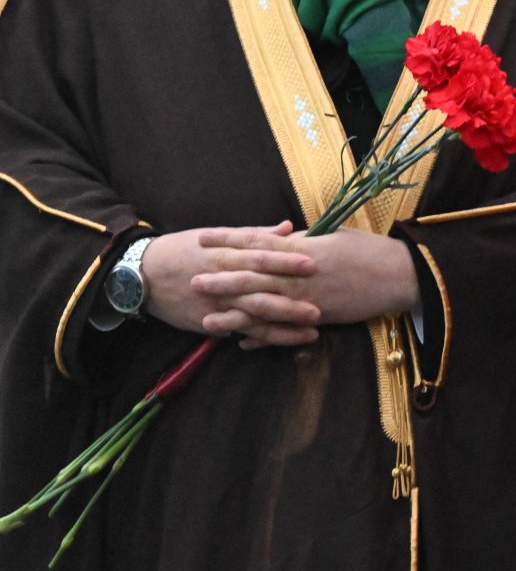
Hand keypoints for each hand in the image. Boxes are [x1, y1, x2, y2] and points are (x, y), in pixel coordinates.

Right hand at [143, 222, 318, 346]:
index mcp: (225, 253)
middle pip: (259, 289)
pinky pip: (237, 331)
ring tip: (312, 331)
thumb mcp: (216, 236)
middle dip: (289, 300)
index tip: (313, 263)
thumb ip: (255, 235)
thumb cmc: (185, 250)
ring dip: (282, 325)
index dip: (286, 259)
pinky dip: (258, 337)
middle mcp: (221, 279)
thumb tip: (289, 228)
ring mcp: (214, 303)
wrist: (142, 274)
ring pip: (252, 316)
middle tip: (319, 308)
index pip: (259, 255)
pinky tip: (281, 342)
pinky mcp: (207, 321)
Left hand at [192, 227, 419, 345]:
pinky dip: (262, 337)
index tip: (204, 238)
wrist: (399, 275)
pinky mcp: (317, 318)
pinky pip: (283, 329)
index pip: (257, 242)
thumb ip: (306, 240)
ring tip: (206, 319)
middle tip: (193, 278)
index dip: (228, 240)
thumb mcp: (336, 236)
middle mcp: (299, 274)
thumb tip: (284, 237)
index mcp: (302, 248)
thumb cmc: (370, 250)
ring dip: (232, 314)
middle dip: (220, 277)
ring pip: (261, 307)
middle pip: (251, 275)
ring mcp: (306, 298)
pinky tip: (242, 342)